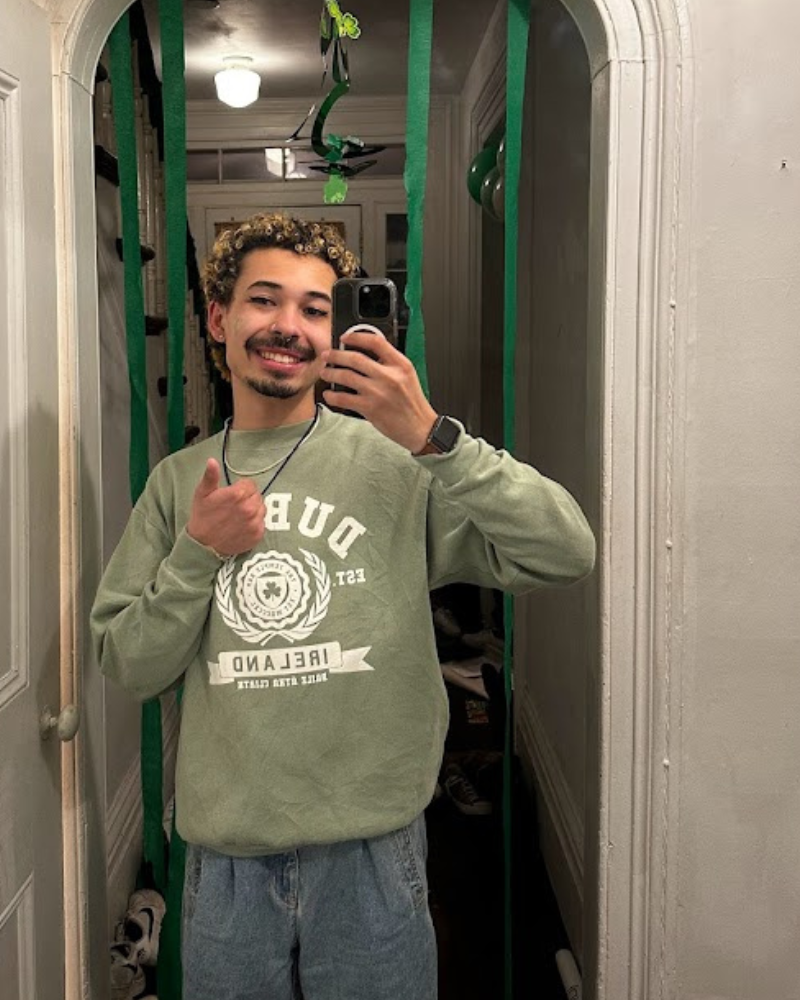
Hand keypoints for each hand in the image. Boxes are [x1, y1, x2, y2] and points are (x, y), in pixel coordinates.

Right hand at [186, 459, 264, 556]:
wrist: (203, 545)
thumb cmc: (202, 517)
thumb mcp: (202, 493)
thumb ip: (210, 476)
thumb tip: (212, 461)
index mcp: (237, 494)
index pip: (251, 484)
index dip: (241, 487)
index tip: (233, 494)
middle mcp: (249, 508)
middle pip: (257, 495)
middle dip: (248, 498)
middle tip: (234, 506)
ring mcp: (255, 522)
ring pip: (262, 508)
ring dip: (253, 510)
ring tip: (238, 516)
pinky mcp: (258, 534)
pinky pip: (262, 522)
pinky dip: (255, 523)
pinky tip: (242, 525)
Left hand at [320, 330, 437, 452]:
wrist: (420, 428)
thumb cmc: (413, 404)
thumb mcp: (407, 376)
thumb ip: (390, 364)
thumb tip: (366, 354)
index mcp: (401, 365)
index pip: (376, 342)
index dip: (356, 337)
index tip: (345, 338)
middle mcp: (389, 376)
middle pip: (355, 357)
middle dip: (336, 355)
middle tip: (327, 355)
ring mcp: (378, 392)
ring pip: (346, 376)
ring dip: (331, 373)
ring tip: (325, 373)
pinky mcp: (370, 408)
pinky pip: (343, 398)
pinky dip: (332, 395)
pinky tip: (329, 394)